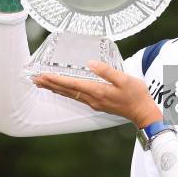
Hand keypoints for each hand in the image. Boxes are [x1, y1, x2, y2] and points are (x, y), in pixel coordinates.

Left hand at [32, 61, 162, 128]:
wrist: (143, 112)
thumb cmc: (136, 95)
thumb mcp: (125, 79)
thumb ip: (107, 71)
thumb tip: (90, 63)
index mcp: (98, 91)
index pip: (72, 84)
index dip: (56, 79)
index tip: (43, 75)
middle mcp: (92, 99)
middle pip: (66, 91)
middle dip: (50, 84)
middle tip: (34, 79)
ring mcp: (93, 103)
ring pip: (69, 95)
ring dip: (55, 88)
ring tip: (42, 83)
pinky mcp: (96, 103)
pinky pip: (75, 97)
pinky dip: (64, 92)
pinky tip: (60, 90)